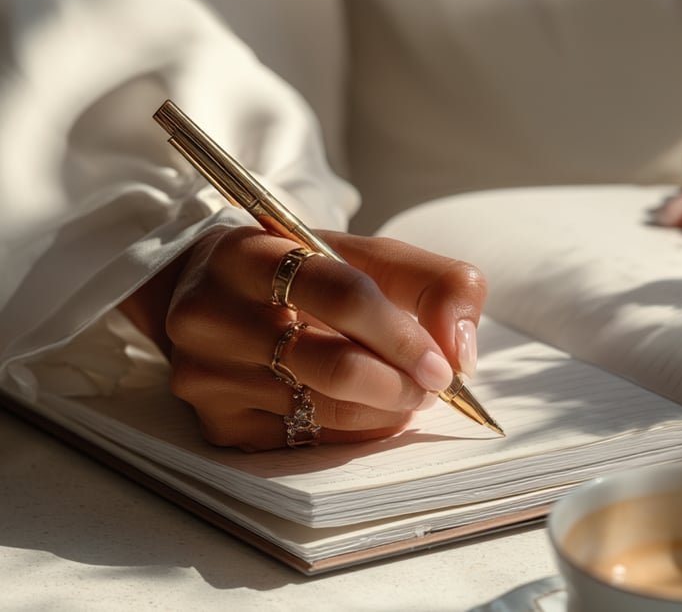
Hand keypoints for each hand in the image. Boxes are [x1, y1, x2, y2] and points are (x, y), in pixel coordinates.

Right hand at [119, 226, 486, 450]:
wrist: (217, 297)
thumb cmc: (302, 274)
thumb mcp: (364, 256)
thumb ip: (433, 283)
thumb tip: (460, 353)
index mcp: (249, 253)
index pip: (342, 294)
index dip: (402, 335)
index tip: (443, 365)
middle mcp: (213, 313)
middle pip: (333, 365)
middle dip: (400, 383)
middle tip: (428, 385)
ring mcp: (207, 373)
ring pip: (324, 410)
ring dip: (384, 409)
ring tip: (400, 391)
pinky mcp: (216, 422)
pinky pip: (308, 443)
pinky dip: (354, 431)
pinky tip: (361, 408)